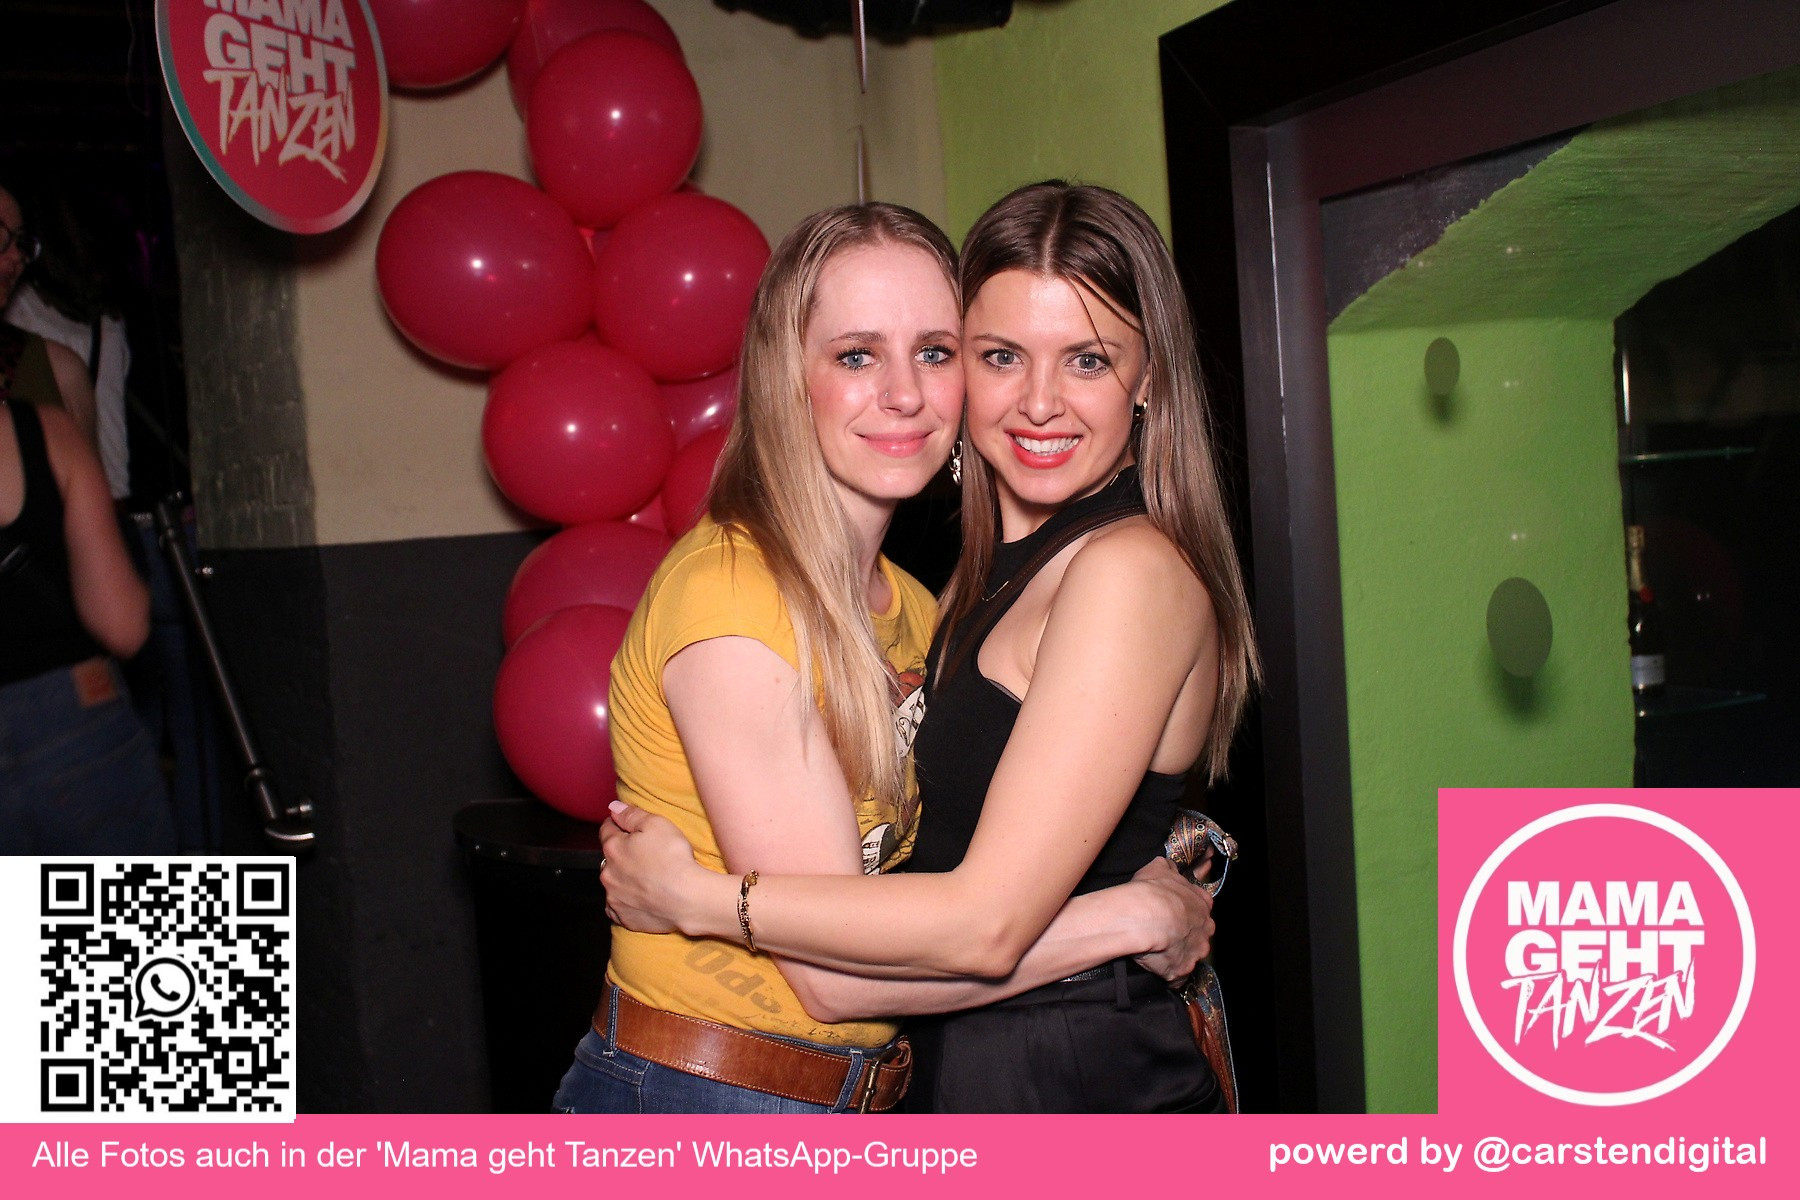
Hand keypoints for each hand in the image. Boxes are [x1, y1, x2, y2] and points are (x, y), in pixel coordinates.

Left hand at [600, 802, 709, 934]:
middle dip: (621, 854)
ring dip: (622, 878)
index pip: (607, 830)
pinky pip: (618, 908)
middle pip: (609, 858)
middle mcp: (607, 874)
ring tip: (644, 878)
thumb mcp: (657, 824)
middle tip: (643, 854)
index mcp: (613, 848)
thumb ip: (631, 815)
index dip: (618, 824)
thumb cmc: (673, 858)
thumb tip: (613, 808)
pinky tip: (639, 898)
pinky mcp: (624, 918)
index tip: (627, 826)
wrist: (687, 898)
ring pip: (612, 883)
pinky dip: (625, 902)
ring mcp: (614, 898)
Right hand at [1127, 857, 1214, 981]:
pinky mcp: (1183, 971)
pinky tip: (1156, 966)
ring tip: (1156, 949)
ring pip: (1189, 955)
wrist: (1145, 916)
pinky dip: (1168, 973)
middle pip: (1198, 935)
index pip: (1201, 909)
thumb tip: (1168, 866)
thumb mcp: (1159, 867)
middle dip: (1184, 935)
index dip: (1186, 912)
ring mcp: (1196, 952)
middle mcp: (1205, 929)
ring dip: (1176, 954)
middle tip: (1163, 932)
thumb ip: (1168, 869)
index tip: (1174, 914)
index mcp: (1202, 903)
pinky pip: (1177, 976)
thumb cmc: (1152, 891)